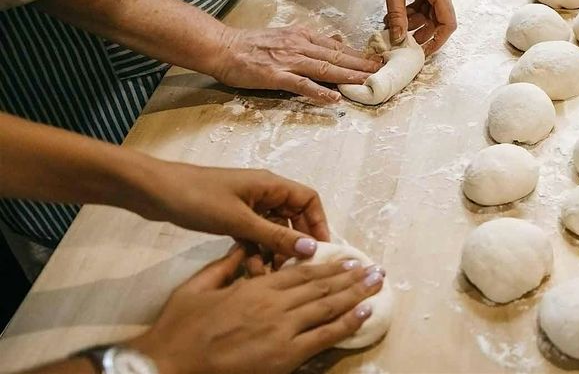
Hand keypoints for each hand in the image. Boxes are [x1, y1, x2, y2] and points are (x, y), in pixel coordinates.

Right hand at [128, 245, 383, 373]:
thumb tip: (244, 248)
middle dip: (351, 278)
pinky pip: (323, 337)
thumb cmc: (180, 328)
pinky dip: (347, 323)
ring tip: (377, 284)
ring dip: (357, 294)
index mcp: (255, 287)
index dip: (328, 266)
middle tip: (376, 269)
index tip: (348, 260)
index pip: (301, 272)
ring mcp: (281, 331)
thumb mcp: (199, 286)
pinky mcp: (284, 356)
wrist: (168, 363)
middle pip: (321, 287)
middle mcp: (274, 305)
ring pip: (328, 307)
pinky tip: (365, 313)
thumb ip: (225, 266)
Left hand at [133, 162, 329, 259]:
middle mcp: (263, 194)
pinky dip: (254, 251)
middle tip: (296, 270)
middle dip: (295, 244)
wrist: (154, 192)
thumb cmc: (199, 199)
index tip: (321, 250)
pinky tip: (249, 271)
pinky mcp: (230, 217)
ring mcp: (246, 205)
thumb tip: (311, 249)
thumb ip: (275, 236)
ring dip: (272, 252)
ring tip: (268, 276)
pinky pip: (253, 235)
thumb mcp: (239, 221)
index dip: (319, 224)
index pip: (309, 200)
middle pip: (293, 218)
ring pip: (272, 230)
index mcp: (271, 186)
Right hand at [210, 26, 381, 103]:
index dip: (359, 54)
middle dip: (362, 65)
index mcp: (303, 37)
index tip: (378, 60)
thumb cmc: (250, 44)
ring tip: (368, 82)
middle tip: (383, 71)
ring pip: (325, 69)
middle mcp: (300, 46)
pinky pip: (301, 85)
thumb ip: (310, 40)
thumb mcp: (285, 34)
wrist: (222, 46)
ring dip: (348, 76)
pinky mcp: (275, 76)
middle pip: (337, 57)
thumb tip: (336, 41)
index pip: (337, 46)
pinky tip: (333, 98)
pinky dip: (318, 92)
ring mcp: (288, 61)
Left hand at [370, 0, 457, 53]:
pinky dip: (416, 10)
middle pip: (439, 18)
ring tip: (393, 24)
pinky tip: (399, 13)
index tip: (423, 52)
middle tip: (401, 38)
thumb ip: (397, 15)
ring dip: (416, 20)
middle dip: (421, 30)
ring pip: (433, 11)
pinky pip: (429, 1)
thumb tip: (399, 39)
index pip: (448, 22)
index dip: (438, 40)